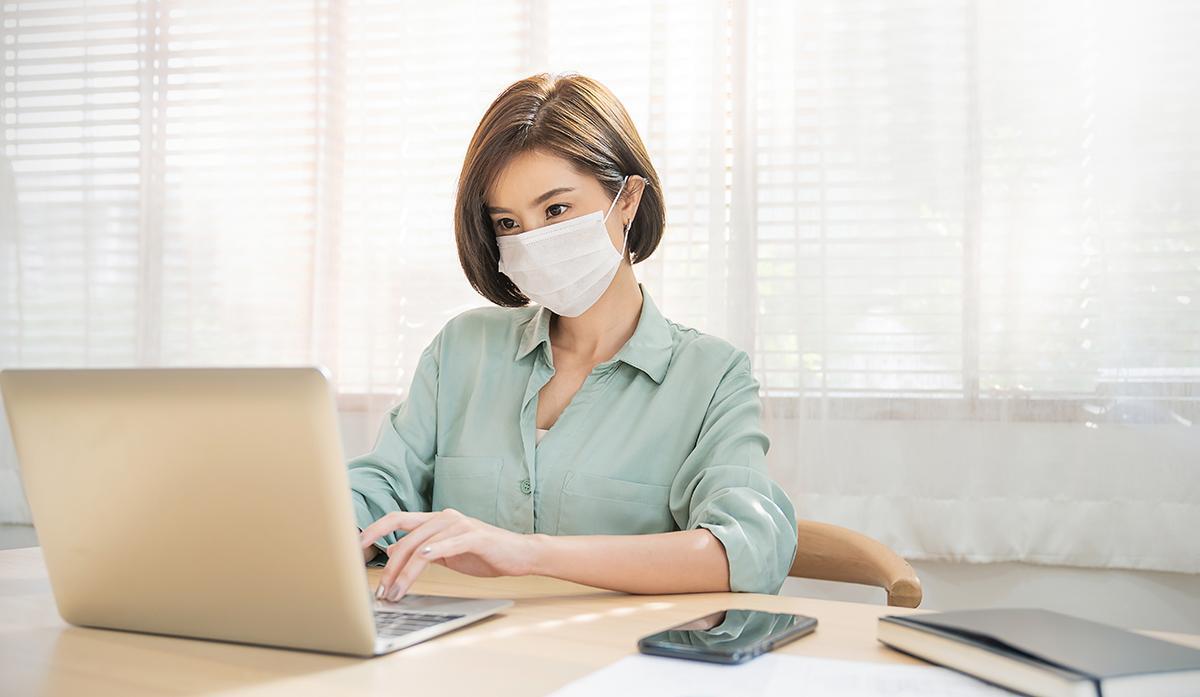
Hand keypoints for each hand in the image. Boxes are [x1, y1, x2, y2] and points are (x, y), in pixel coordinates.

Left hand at [358, 508, 540, 601]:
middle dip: (387, 566)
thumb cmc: (484, 553)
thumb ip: (422, 549)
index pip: (397, 519)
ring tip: (395, 593)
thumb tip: (392, 552)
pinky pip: (445, 545)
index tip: (355, 546)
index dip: (374, 529)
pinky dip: (429, 554)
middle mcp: (444, 517)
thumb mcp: (447, 551)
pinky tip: (418, 563)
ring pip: (420, 546)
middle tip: (379, 590)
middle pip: (404, 536)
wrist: (519, 554)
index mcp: (436, 520)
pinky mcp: (473, 537)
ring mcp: (459, 525)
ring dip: (403, 572)